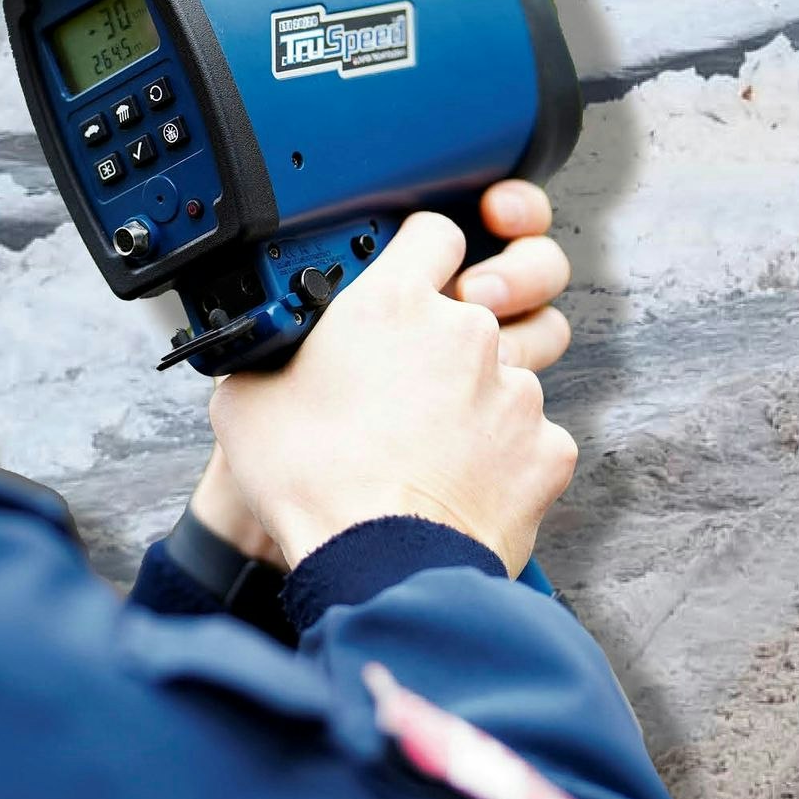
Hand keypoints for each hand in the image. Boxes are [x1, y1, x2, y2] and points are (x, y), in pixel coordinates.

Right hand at [205, 199, 580, 572]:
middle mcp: (467, 333)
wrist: (375, 564)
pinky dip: (508, 460)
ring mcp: (516, 390)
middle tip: (419, 380)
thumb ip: (274, 358)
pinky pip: (535, 441)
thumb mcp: (250, 400)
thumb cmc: (311, 484)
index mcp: (393, 303)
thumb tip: (263, 361)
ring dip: (480, 403)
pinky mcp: (547, 448)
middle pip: (480, 309)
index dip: (425, 252)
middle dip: (453, 340)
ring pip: (510, 378)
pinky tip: (466, 486)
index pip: (434, 234)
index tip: (418, 273)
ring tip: (434, 449)